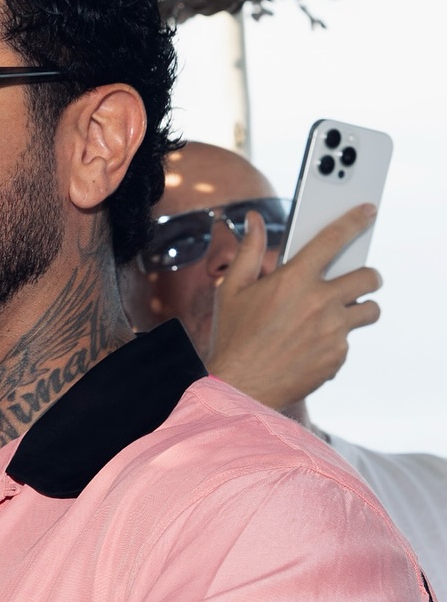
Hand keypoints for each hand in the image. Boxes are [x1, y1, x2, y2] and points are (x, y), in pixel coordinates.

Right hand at [209, 205, 380, 411]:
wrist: (239, 389)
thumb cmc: (233, 339)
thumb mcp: (231, 291)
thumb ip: (249, 252)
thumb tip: (254, 221)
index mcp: (293, 280)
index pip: (334, 238)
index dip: (355, 220)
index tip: (367, 212)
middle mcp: (319, 303)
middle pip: (368, 276)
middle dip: (367, 276)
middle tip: (353, 282)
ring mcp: (332, 331)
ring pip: (369, 310)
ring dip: (359, 309)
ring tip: (337, 316)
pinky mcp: (337, 356)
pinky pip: (349, 341)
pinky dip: (336, 342)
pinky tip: (313, 346)